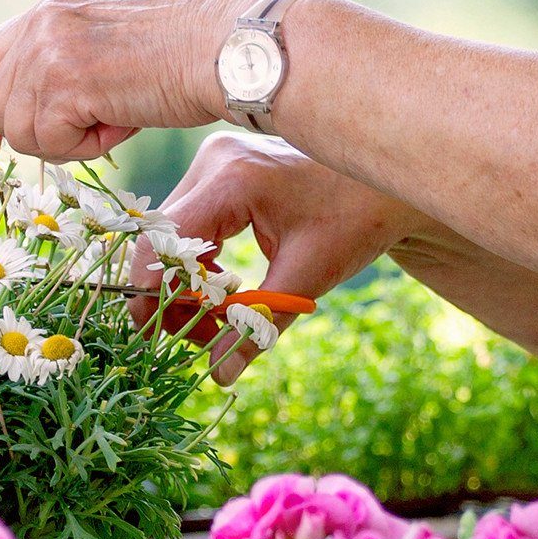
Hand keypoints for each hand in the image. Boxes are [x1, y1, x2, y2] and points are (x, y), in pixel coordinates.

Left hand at [0, 0, 253, 163]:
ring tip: (116, 122)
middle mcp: (44, 20)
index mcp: (56, 6)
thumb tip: (40, 116)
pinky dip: (85, 149)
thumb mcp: (115, 45)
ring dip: (66, 143)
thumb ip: (71, 65)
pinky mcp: (64, 82)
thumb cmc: (193, 54)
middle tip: (70, 146)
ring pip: (21, 130)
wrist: (226, 48)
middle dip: (24, 136)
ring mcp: (49, 49)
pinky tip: (122, 125)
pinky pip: (49, 142)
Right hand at [146, 132, 419, 383]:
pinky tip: (227, 292)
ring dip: (186, 285)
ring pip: (173, 238)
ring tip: (219, 321)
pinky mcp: (220, 172)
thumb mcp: (307, 277)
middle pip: (163, 240)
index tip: (155, 335)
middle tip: (199, 337)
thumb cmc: (356, 222)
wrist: (384, 186)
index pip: (167, 240)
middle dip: (174, 295)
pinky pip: (191, 227)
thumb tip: (218, 375)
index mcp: (232, 180)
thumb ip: (257, 325)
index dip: (153, 291)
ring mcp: (214, 163)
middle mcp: (213, 162)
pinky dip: (200, 266)